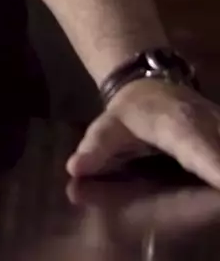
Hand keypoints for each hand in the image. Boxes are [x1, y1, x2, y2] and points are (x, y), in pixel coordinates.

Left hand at [67, 80, 219, 188]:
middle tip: (214, 196)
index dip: (217, 168)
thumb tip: (76, 169)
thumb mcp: (108, 126)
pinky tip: (216, 181)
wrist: (154, 83)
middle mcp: (211, 127)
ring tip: (215, 191)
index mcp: (179, 126)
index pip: (202, 151)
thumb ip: (96, 149)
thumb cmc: (131, 111)